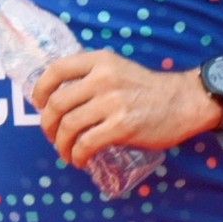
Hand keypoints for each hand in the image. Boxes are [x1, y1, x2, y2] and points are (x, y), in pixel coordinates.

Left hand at [33, 51, 213, 165]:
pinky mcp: (122, 126)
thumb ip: (93, 77)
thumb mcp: (119, 69)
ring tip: (65, 152)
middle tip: (52, 135)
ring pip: (68, 126)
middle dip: (47, 124)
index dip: (40, 89)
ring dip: (61, 144)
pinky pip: (86, 143)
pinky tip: (80, 160)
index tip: (39, 105)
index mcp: (100, 61)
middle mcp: (103, 78)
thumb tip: (61, 99)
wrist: (183, 102)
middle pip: (57, 103)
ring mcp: (112, 102)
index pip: (56, 70)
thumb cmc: (148, 90)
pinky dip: (77, 155)